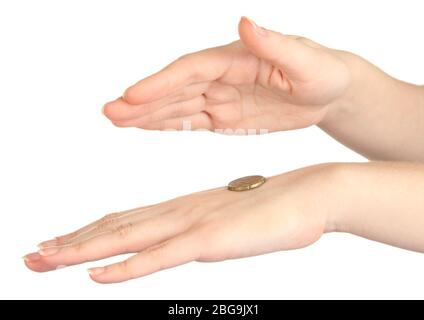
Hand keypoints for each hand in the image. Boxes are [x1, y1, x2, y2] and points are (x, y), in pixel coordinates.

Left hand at [24, 164, 337, 282]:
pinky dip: (127, 266)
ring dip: (83, 250)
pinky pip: (161, 255)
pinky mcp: (211, 239)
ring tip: (45, 259)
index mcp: (185, 207)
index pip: (127, 220)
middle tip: (33, 255)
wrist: (313, 192)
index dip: (90, 233)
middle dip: (72, 243)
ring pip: (128, 238)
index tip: (60, 243)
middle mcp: (181, 211)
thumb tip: (187, 240)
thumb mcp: (232, 219)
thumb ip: (205, 228)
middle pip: (116, 227)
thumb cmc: (278, 207)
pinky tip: (97, 275)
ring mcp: (194, 224)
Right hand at [103, 17, 350, 132]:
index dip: (161, 83)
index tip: (133, 95)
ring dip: (146, 114)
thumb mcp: (305, 59)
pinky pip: (192, 122)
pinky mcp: (224, 117)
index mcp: (235, 58)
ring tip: (115, 119)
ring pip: (177, 107)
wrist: (329, 93)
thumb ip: (274, 44)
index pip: (191, 70)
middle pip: (175, 89)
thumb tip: (245, 22)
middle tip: (110, 111)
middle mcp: (221, 77)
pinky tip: (145, 126)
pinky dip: (167, 125)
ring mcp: (220, 98)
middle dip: (142, 101)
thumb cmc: (322, 71)